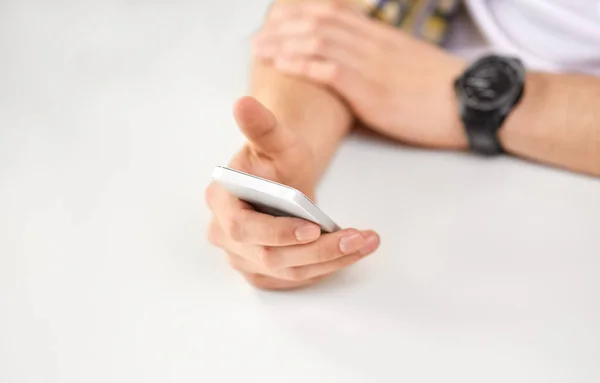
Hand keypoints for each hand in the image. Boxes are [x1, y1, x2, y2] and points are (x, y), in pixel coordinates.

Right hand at [205, 96, 379, 289]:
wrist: (283, 181)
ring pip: (287, 271)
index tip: (311, 228)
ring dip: (330, 260)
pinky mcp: (261, 272)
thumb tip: (243, 103)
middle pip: (269, 256)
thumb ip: (262, 126)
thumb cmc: (277, 160)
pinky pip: (295, 277)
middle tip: (356, 237)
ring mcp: (241, 258)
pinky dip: (327, 267)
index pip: (242, 227)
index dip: (276, 232)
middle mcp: (224, 235)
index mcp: (220, 201)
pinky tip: (352, 251)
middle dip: (317, 250)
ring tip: (365, 242)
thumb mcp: (277, 141)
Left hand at [252, 2, 467, 148]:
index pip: (334, 14)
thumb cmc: (444, 90)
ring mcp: (370, 64)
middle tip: (260, 36)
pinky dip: (301, 64)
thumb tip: (367, 64)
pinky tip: (282, 65)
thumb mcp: (413, 63)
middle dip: (284, 27)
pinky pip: (328, 69)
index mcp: (382, 36)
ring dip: (284, 44)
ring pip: (317, 41)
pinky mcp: (370, 89)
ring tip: (260, 50)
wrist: (472, 101)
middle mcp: (372, 44)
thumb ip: (385, 58)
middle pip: (319, 23)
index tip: (280, 22)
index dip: (301, 15)